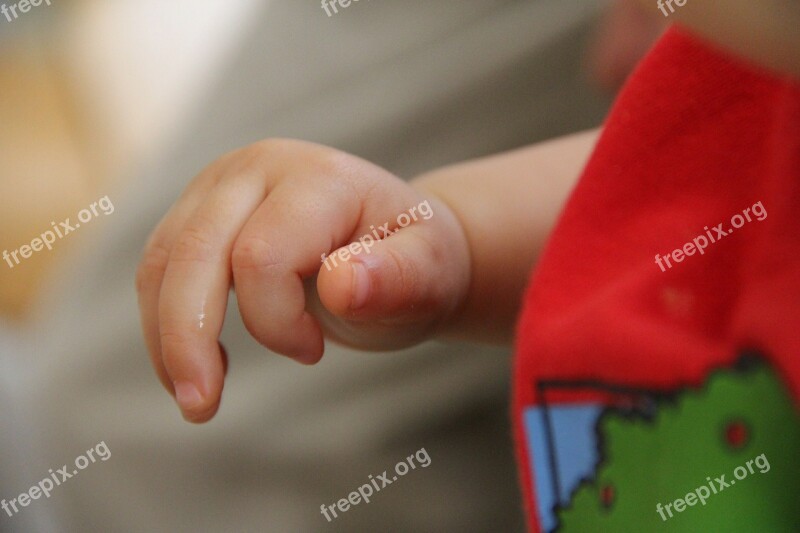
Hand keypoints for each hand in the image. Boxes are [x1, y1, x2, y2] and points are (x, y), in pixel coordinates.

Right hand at [136, 139, 470, 421]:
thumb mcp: (430, 274)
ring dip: (166, 337)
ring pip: (162, 261)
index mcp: (319, 178)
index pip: (262, 256)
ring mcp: (222, 186)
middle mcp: (259, 168)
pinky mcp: (201, 211)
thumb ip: (397, 278)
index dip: (277, 321)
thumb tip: (341, 285)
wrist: (400, 242)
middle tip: (200, 409)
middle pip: (193, 252)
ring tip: (196, 398)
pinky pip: (159, 266)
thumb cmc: (417, 261)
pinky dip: (165, 321)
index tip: (315, 351)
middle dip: (187, 338)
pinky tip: (194, 361)